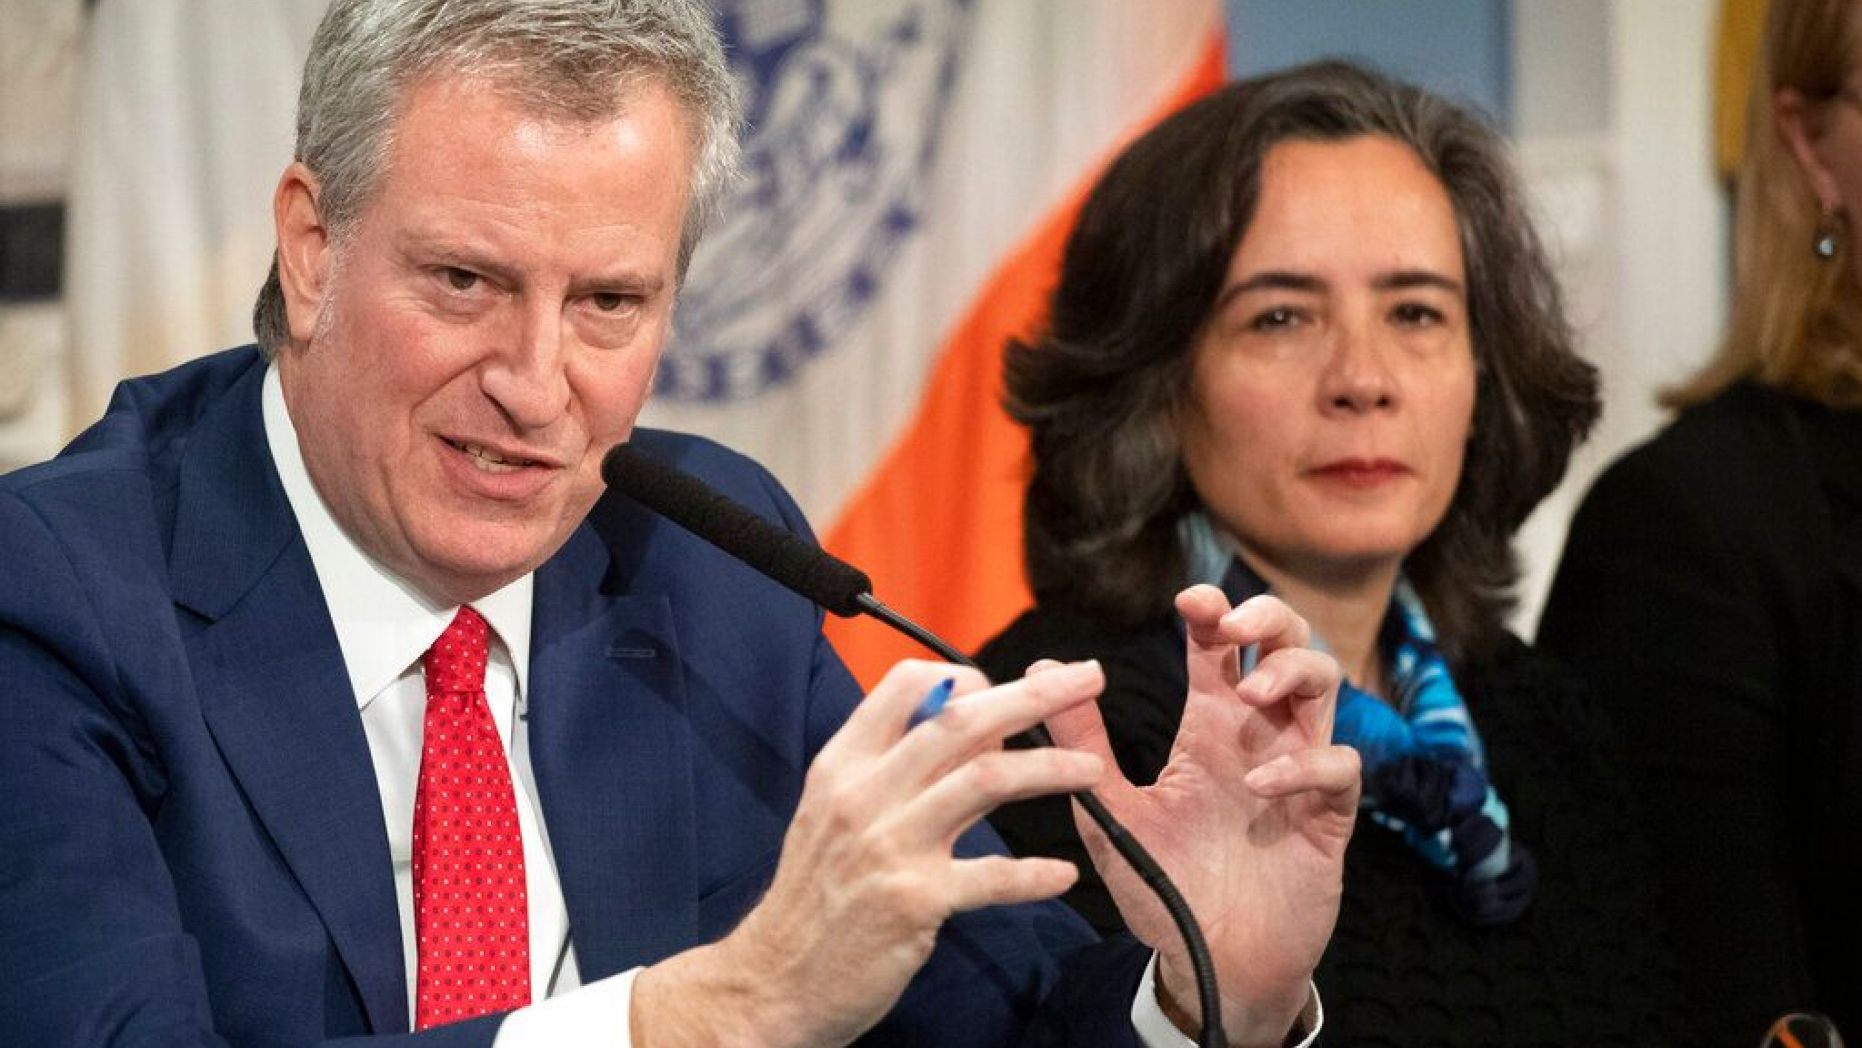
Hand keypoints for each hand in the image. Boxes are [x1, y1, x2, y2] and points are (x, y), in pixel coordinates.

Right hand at [632, 658, 1108, 1047]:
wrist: (775, 979)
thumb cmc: (817, 895)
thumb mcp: (836, 813)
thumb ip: (895, 769)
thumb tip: (966, 728)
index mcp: (843, 765)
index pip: (905, 686)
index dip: (964, 677)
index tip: (1006, 687)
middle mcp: (864, 794)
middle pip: (960, 721)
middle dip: (1033, 696)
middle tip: (1086, 680)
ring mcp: (889, 845)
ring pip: (984, 780)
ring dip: (1048, 767)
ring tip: (1092, 769)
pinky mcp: (913, 901)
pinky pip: (991, 878)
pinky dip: (1033, 874)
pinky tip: (1061, 874)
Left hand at [1041, 586, 1358, 1045]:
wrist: (1209, 967)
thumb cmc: (1164, 885)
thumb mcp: (1110, 809)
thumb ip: (1080, 742)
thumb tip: (1042, 667)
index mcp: (1208, 727)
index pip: (1220, 646)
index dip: (1213, 610)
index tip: (1188, 599)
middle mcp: (1257, 738)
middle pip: (1288, 645)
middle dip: (1269, 619)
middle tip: (1232, 627)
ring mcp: (1297, 773)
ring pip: (1325, 689)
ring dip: (1293, 675)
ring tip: (1250, 693)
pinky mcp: (1326, 819)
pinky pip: (1339, 768)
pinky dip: (1307, 765)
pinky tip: (1261, 787)